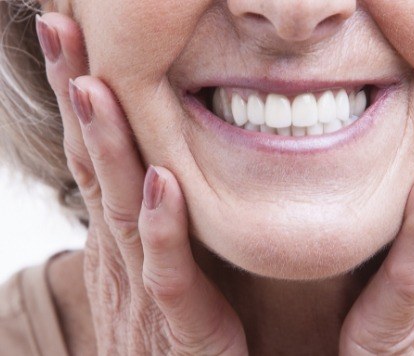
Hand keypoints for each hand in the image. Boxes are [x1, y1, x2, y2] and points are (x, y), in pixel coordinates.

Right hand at [37, 13, 247, 354]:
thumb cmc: (176, 329)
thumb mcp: (159, 263)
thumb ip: (156, 218)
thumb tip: (157, 166)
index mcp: (120, 234)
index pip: (96, 153)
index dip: (83, 95)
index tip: (73, 34)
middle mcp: (122, 251)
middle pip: (94, 162)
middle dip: (76, 95)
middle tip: (59, 27)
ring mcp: (144, 284)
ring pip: (121, 205)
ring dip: (107, 144)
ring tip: (94, 86)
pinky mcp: (179, 319)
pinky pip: (168, 269)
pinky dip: (162, 225)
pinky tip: (161, 182)